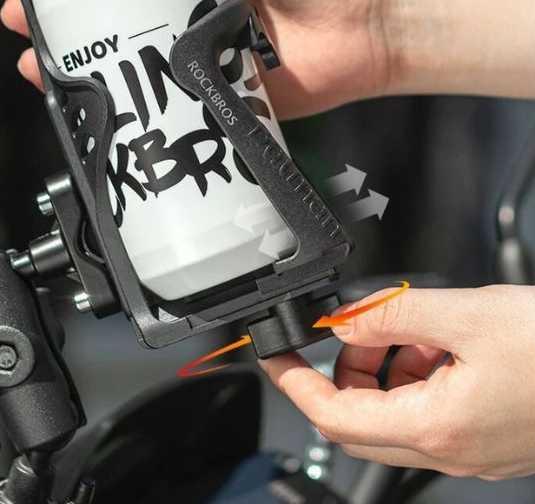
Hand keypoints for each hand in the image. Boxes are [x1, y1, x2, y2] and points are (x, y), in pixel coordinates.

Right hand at [1, 0, 396, 116]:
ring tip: (33, 58)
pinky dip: (117, 102)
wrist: (373, 17)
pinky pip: (156, 98)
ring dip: (70, 56)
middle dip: (54, 9)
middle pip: (104, 4)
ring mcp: (192, 46)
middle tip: (18, 13)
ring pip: (119, 53)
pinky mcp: (210, 88)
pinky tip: (81, 101)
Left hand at [260, 284, 534, 479]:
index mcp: (438, 426)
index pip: (336, 418)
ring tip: (414, 326)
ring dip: (387, 368)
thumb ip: (394, 316)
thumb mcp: (466, 313)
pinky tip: (444, 341)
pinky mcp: (490, 436)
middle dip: (345, 369)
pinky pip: (432, 410)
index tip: (273, 356)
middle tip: (353, 326)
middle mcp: (452, 450)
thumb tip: (343, 318)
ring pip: (398, 414)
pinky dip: (421, 373)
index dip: (295, 384)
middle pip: (363, 420)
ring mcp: (473, 448)